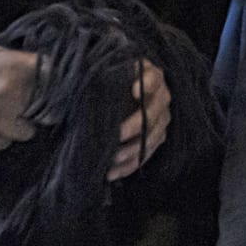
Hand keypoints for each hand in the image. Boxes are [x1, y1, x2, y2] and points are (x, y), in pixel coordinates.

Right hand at [0, 44, 39, 151]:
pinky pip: (1, 143)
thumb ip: (9, 60)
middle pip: (42, 107)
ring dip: (14, 124)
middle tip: (15, 100)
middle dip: (30, 104)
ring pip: (24, 130)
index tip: (46, 83)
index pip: (50, 75)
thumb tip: (33, 68)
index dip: (48, 80)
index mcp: (8, 67)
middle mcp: (6, 94)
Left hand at [109, 59, 171, 179]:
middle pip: (152, 113)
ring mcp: (162, 118)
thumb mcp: (109, 72)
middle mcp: (161, 97)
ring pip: (152, 138)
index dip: (147, 85)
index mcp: (151, 76)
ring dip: (131, 150)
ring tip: (111, 158)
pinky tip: (111, 173)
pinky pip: (146, 154)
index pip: (154, 79)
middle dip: (134, 126)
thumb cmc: (112, 78)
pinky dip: (129, 165)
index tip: (133, 91)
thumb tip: (84, 86)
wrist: (125, 90)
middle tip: (116, 135)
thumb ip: (102, 77)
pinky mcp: (157, 137)